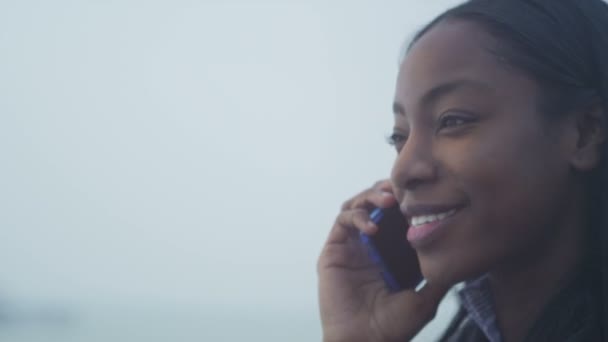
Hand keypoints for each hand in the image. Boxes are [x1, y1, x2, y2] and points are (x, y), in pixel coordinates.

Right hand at [317, 180, 448, 341]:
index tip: (424, 195)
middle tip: (402, 190)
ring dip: (371, 196)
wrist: (364, 341)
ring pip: (358, 205)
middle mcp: (371, 244)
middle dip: (388, 191)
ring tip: (388, 200)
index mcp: (391, 252)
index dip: (408, 202)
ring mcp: (352, 245)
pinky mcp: (334, 249)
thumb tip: (461, 257)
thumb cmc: (393, 326)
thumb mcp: (426, 299)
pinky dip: (356, 217)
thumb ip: (440, 277)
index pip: (398, 215)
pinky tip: (371, 227)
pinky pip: (342, 220)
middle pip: (376, 203)